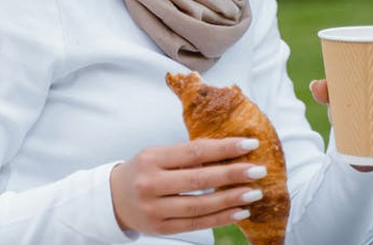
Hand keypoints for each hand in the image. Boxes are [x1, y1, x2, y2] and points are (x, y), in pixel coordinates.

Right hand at [109, 138, 267, 234]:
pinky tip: (239, 211)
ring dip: (231, 199)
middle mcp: (151, 184)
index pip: (194, 152)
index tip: (249, 144)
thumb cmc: (142, 172)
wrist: (114, 199)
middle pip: (199, 179)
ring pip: (200, 205)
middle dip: (233, 174)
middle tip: (258, 170)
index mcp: (151, 158)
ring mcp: (155, 209)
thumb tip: (228, 150)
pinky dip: (220, 218)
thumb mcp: (156, 155)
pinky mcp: (160, 228)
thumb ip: (186, 155)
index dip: (224, 148)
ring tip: (254, 192)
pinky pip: (196, 224)